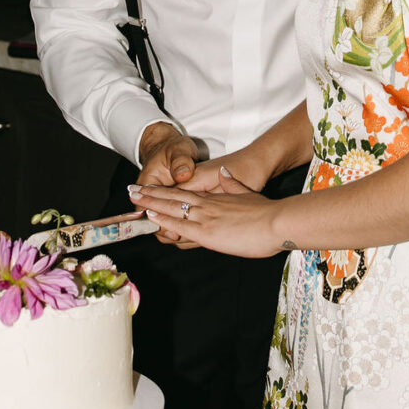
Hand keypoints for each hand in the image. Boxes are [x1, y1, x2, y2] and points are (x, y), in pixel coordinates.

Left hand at [131, 169, 285, 259]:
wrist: (277, 221)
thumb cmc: (267, 212)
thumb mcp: (247, 194)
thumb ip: (232, 186)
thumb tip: (225, 176)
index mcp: (215, 199)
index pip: (183, 194)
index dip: (165, 192)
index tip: (150, 189)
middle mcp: (206, 205)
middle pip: (172, 198)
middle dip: (150, 195)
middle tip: (130, 191)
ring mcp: (205, 217)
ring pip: (172, 209)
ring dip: (151, 204)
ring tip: (133, 199)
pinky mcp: (207, 232)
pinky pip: (180, 225)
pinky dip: (163, 219)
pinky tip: (151, 215)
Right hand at [135, 122, 210, 241]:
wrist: (174, 146)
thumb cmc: (175, 148)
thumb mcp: (178, 150)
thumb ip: (180, 162)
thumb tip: (182, 175)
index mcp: (150, 181)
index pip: (146, 206)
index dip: (158, 219)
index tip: (170, 227)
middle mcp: (154, 194)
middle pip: (155, 218)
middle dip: (166, 229)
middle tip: (178, 237)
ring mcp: (163, 200)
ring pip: (164, 221)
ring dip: (173, 229)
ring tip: (183, 237)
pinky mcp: (174, 204)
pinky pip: (174, 219)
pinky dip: (181, 226)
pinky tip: (191, 232)